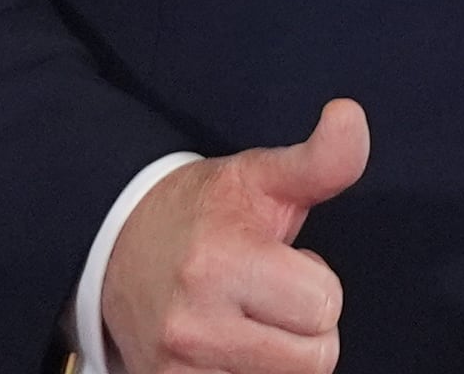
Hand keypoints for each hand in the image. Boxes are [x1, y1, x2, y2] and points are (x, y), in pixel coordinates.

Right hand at [98, 98, 367, 373]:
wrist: (113, 243)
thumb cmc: (199, 212)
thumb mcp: (259, 178)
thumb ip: (317, 159)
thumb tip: (350, 115)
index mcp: (220, 261)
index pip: (325, 305)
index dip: (314, 281)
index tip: (281, 261)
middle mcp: (194, 322)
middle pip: (316, 358)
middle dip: (304, 327)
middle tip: (266, 295)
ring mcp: (179, 367)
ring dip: (278, 357)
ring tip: (247, 320)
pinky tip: (227, 348)